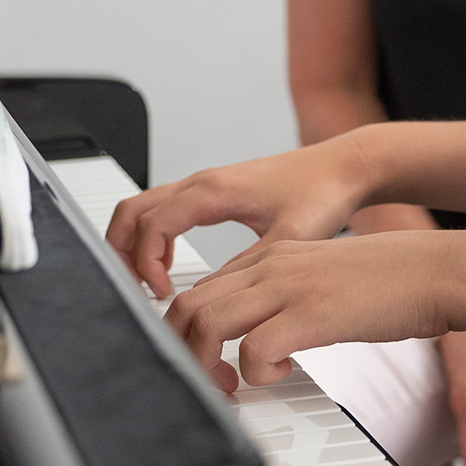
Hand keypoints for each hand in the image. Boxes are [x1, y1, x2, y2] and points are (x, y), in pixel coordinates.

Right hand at [107, 134, 375, 296]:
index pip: (152, 223)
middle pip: (132, 211)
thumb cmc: (323, 194)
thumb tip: (212, 297)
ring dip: (132, 245)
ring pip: (142, 208)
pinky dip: (151, 237)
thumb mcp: (288, 238)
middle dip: (122, 253)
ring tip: (146, 286)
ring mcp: (204, 185)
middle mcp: (202, 183)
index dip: (146, 262)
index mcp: (214, 191)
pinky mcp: (212, 193)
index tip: (162, 293)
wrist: (344, 168)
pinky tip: (168, 268)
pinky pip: (162, 210)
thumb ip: (249, 267)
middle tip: (137, 292)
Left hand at [162, 228, 465, 393]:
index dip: (188, 331)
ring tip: (231, 384)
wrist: (440, 270)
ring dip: (205, 364)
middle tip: (209, 381)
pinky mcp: (312, 314)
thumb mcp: (327, 278)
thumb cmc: (395, 281)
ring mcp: (289, 287)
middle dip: (181, 352)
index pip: (203, 288)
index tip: (204, 361)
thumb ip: (292, 297)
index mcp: (275, 257)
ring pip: (206, 322)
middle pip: (188, 304)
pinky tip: (278, 374)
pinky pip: (253, 349)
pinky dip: (253, 372)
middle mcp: (273, 266)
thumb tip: (270, 336)